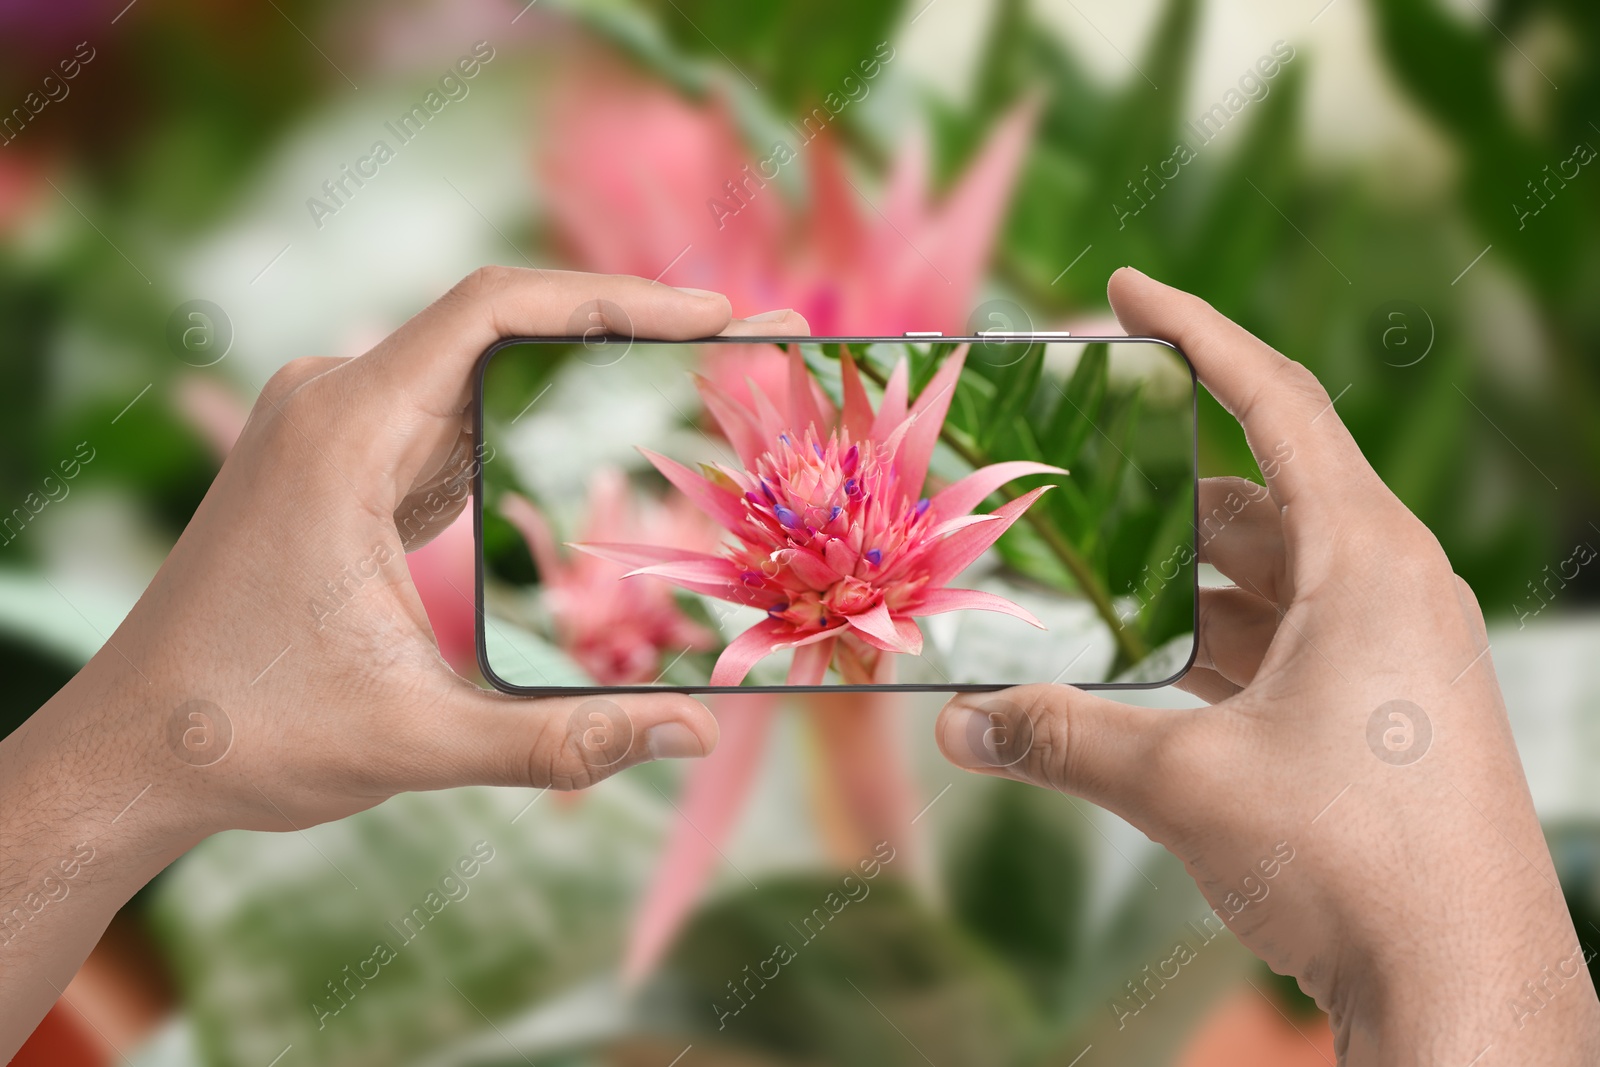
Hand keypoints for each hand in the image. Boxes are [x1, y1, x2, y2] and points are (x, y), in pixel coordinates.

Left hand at [0, 268, 807, 1056]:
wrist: (132, 750)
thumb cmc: (248, 733)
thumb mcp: (418, 741)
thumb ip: (562, 739)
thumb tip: (696, 735)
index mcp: (343, 433)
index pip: (497, 310)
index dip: (616, 298)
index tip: (713, 313)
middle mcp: (330, 404)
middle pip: (498, 327)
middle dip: (621, 332)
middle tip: (737, 345)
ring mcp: (326, 428)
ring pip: (471, 369)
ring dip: (573, 377)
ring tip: (687, 384)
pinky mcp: (333, 464)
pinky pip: (441, 415)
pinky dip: (520, 424)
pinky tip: (583, 443)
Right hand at [936, 268, 1599, 1061]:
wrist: (1463, 984)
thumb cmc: (1352, 858)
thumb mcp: (1186, 784)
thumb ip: (1060, 738)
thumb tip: (959, 723)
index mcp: (1367, 559)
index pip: (1274, 401)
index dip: (1196, 333)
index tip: (1128, 291)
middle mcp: (1391, 586)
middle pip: (1260, 492)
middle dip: (1160, 483)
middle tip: (1074, 475)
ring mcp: (1395, 651)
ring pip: (1269, 576)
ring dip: (1181, 575)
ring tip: (1088, 582)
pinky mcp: (1384, 710)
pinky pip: (1286, 639)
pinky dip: (1212, 639)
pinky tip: (1143, 669)